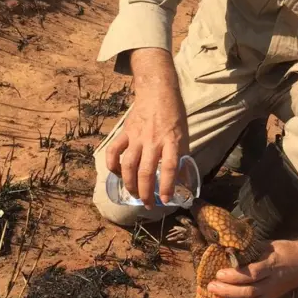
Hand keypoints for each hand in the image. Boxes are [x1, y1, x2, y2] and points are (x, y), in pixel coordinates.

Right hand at [106, 48, 188, 208]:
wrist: (157, 92)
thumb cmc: (174, 116)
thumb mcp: (184, 136)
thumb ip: (182, 158)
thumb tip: (183, 182)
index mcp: (172, 141)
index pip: (170, 167)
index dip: (167, 185)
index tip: (165, 199)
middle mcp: (153, 141)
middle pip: (146, 171)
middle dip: (146, 192)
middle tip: (148, 204)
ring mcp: (137, 137)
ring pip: (129, 165)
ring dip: (130, 184)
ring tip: (134, 194)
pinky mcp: (125, 133)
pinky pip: (114, 152)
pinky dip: (112, 165)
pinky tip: (117, 175)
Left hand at [206, 221, 297, 297]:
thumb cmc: (286, 250)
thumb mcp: (270, 244)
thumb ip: (251, 248)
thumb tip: (228, 247)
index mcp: (272, 266)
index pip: (252, 274)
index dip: (235, 276)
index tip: (219, 273)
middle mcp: (271, 283)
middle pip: (249, 292)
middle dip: (227, 292)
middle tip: (210, 286)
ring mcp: (271, 294)